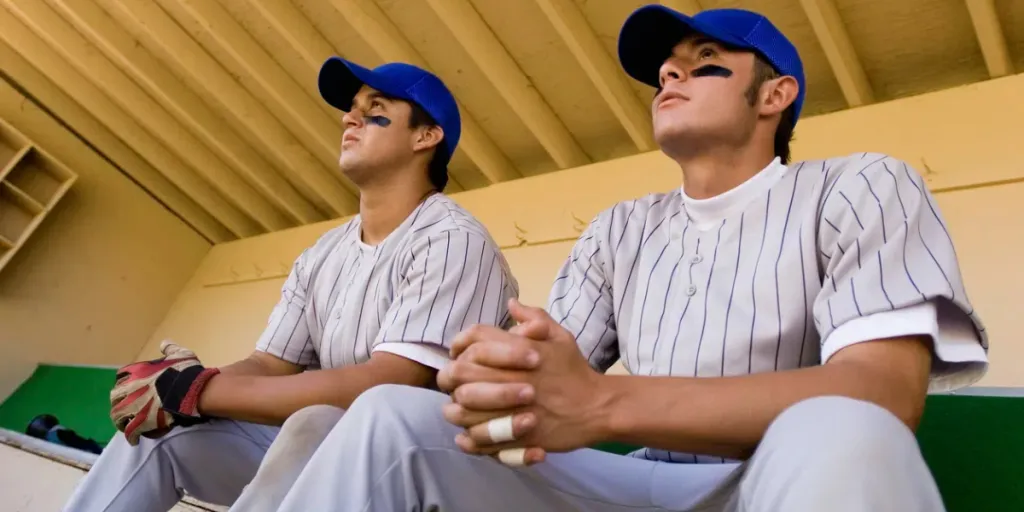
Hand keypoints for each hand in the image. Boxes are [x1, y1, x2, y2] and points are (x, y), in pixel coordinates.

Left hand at [109, 341, 220, 444]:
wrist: (191, 390)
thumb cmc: (186, 372)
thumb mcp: (179, 354)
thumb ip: (170, 349)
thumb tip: (164, 342)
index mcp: (138, 371)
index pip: (121, 376)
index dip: (124, 383)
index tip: (129, 388)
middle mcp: (131, 388)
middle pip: (115, 397)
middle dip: (119, 403)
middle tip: (127, 408)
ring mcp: (134, 406)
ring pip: (117, 415)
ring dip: (121, 421)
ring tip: (127, 425)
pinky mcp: (140, 421)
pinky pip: (130, 431)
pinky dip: (131, 436)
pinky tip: (134, 440)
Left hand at [437, 299, 612, 464]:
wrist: (597, 407)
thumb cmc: (574, 370)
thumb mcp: (560, 336)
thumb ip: (534, 317)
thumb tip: (511, 304)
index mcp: (521, 351)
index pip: (475, 339)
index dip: (460, 343)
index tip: (458, 353)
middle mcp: (513, 377)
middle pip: (461, 372)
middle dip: (451, 376)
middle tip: (452, 382)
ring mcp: (513, 408)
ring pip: (464, 408)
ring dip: (455, 408)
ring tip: (457, 408)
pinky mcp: (517, 436)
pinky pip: (480, 439)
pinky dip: (468, 439)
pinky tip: (466, 435)